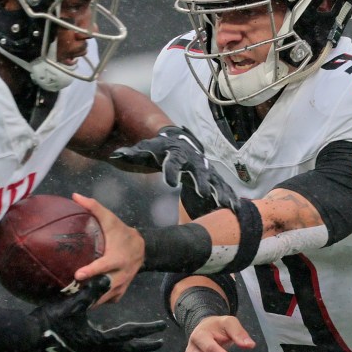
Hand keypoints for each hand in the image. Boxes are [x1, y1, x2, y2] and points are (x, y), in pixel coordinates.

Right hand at [0, 276, 165, 351]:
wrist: (30, 336)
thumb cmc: (50, 319)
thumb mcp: (71, 303)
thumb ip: (90, 291)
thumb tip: (107, 278)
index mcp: (98, 340)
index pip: (128, 333)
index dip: (146, 329)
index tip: (162, 327)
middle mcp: (96, 348)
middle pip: (127, 350)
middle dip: (144, 345)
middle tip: (159, 342)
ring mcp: (88, 350)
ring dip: (131, 348)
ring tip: (142, 345)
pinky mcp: (81, 348)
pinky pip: (106, 349)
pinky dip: (117, 346)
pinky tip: (115, 340)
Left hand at [72, 194, 144, 302]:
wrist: (141, 246)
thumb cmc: (120, 232)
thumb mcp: (109, 218)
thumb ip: (93, 207)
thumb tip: (74, 196)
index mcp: (117, 257)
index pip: (104, 266)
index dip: (91, 271)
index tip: (77, 275)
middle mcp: (121, 273)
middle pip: (105, 287)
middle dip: (90, 293)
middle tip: (72, 296)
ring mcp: (122, 284)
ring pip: (107, 297)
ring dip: (92, 301)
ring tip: (74, 303)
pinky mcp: (122, 290)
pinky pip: (110, 300)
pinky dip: (100, 302)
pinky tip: (87, 302)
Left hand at [109, 126, 238, 211]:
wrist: (179, 142)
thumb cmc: (158, 149)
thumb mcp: (144, 150)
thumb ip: (131, 154)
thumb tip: (115, 156)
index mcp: (175, 154)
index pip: (172, 162)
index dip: (171, 170)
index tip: (170, 182)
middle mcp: (193, 161)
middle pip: (198, 171)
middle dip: (201, 182)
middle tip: (203, 193)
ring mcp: (205, 170)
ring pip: (215, 181)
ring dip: (221, 192)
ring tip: (228, 205)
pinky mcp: (212, 178)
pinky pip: (222, 188)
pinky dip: (229, 198)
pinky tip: (236, 210)